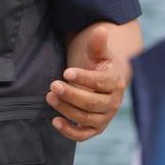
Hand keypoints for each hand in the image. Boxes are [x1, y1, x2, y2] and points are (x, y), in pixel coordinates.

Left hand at [46, 24, 126, 141]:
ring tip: (50, 97)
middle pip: (92, 103)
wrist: (105, 82)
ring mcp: (104, 117)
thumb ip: (98, 44)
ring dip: (66, 109)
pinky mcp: (95, 128)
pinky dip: (70, 131)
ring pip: (86, 118)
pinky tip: (55, 121)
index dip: (84, 78)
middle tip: (53, 84)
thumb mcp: (98, 53)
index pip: (100, 83)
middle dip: (71, 94)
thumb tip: (101, 30)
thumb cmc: (99, 64)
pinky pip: (83, 135)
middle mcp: (113, 103)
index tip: (66, 72)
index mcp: (115, 82)